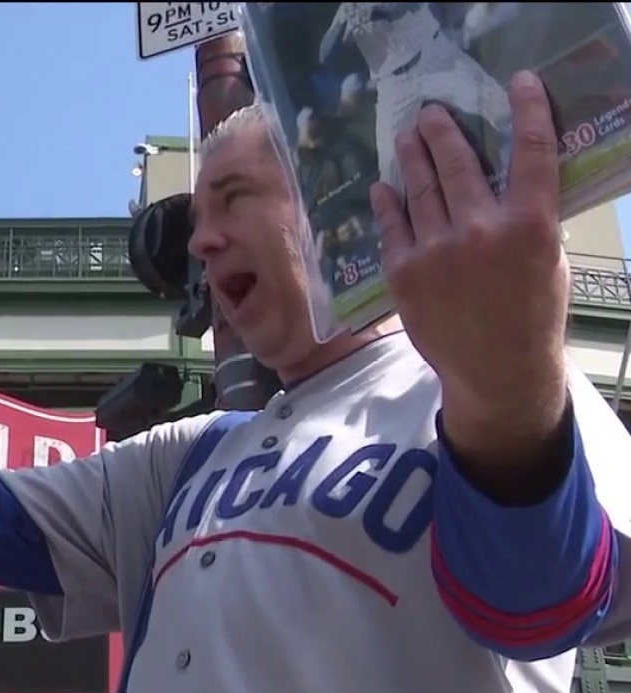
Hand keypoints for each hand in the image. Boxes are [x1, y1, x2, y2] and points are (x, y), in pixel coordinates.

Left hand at [370, 71, 567, 403]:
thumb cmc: (530, 314)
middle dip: (442, 131)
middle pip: (458, 162)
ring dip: (411, 157)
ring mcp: (436, 250)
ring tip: (406, 136)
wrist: (496, 370)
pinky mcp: (403, 271)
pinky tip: (383, 187)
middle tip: (430, 113)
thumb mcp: (547, 260)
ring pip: (420, 188)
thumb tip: (505, 179)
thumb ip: (527, 218)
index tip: (520, 83)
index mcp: (530, 225)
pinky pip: (392, 225)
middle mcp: (481, 231)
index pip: (532, 153)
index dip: (527, 111)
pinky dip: (387, 203)